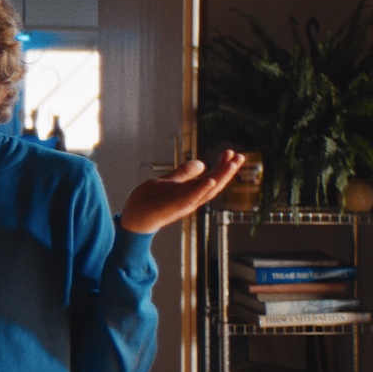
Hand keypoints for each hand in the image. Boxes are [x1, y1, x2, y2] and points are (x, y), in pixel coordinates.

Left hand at [119, 150, 245, 233]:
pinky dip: (201, 190)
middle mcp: (190, 199)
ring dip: (220, 178)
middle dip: (228, 171)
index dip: (222, 166)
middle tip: (241, 156)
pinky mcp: (172, 207)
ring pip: (206, 191)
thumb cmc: (148, 202)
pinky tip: (210, 180)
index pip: (211, 178)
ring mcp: (183, 204)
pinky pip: (189, 199)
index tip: (231, 152)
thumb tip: (202, 164)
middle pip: (214, 185)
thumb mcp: (167, 182)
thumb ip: (183, 174)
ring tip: (232, 164)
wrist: (132, 218)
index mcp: (190, 192)